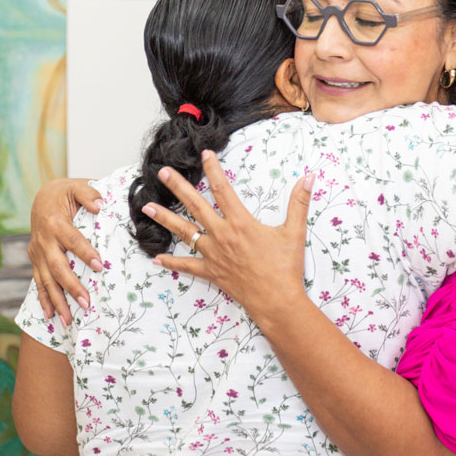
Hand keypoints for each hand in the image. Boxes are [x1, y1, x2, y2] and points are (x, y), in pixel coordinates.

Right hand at [28, 178, 103, 323]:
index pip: (73, 240)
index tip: (100, 266)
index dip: (86, 253)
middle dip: (71, 286)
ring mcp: (37, 253)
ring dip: (57, 301)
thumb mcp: (77, 186)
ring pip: (46, 280)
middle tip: (86, 303)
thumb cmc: (64, 193)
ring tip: (68, 321)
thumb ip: (89, 194)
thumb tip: (100, 205)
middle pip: (57, 267)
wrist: (42, 197)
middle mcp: (43, 241)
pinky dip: (43, 300)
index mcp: (55, 222)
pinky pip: (39, 282)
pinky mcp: (36, 260)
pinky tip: (50, 316)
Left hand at [142, 150, 313, 328]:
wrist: (277, 301)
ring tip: (147, 207)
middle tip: (162, 173)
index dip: (213, 170)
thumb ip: (299, 202)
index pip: (223, 190)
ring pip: (184, 232)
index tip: (204, 154)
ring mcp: (213, 254)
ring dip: (164, 218)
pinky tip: (156, 259)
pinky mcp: (211, 272)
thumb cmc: (286, 267)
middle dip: (177, 187)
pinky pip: (187, 266)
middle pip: (195, 206)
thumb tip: (309, 177)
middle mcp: (222, 235)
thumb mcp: (294, 232)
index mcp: (241, 223)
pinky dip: (172, 263)